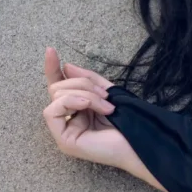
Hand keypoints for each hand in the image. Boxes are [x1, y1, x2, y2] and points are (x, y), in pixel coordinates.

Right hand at [43, 47, 132, 169]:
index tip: (50, 50)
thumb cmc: (128, 120)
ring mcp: (64, 131)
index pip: (59, 85)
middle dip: (83, 84)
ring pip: (57, 95)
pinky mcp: (63, 140)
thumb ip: (87, 79)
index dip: (53, 68)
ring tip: (106, 106)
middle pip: (59, 87)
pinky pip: (52, 112)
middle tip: (106, 96)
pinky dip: (71, 102)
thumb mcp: (107, 92)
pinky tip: (87, 106)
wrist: (140, 141)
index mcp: (77, 108)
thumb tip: (66, 66)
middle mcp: (67, 119)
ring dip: (85, 94)